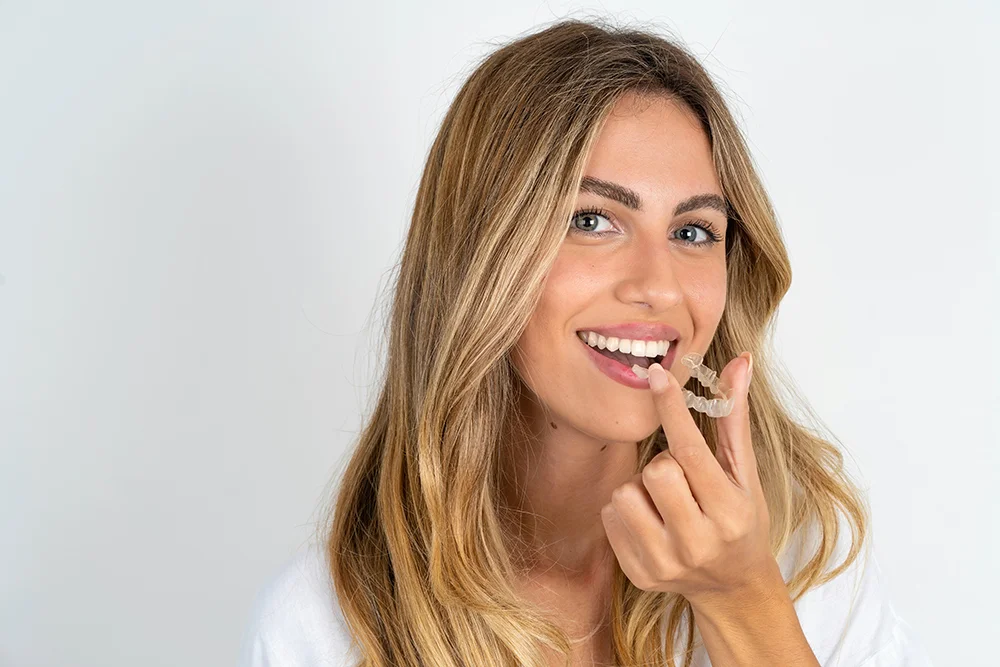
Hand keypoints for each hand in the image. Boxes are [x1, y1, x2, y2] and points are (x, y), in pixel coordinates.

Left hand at [601, 352, 779, 605]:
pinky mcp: (639, 574)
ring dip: (640, 489)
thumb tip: (738, 363)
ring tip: (666, 503)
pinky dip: (626, 511)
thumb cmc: (742, 522)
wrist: (732, 587)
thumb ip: (734, 419)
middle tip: (682, 479)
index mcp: (729, 513)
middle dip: (663, 465)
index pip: (691, 451)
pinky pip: (610, 516)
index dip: (671, 408)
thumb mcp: (745, 475)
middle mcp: (697, 543)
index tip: (655, 374)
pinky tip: (652, 521)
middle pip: (654, 471)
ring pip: (625, 493)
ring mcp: (665, 563)